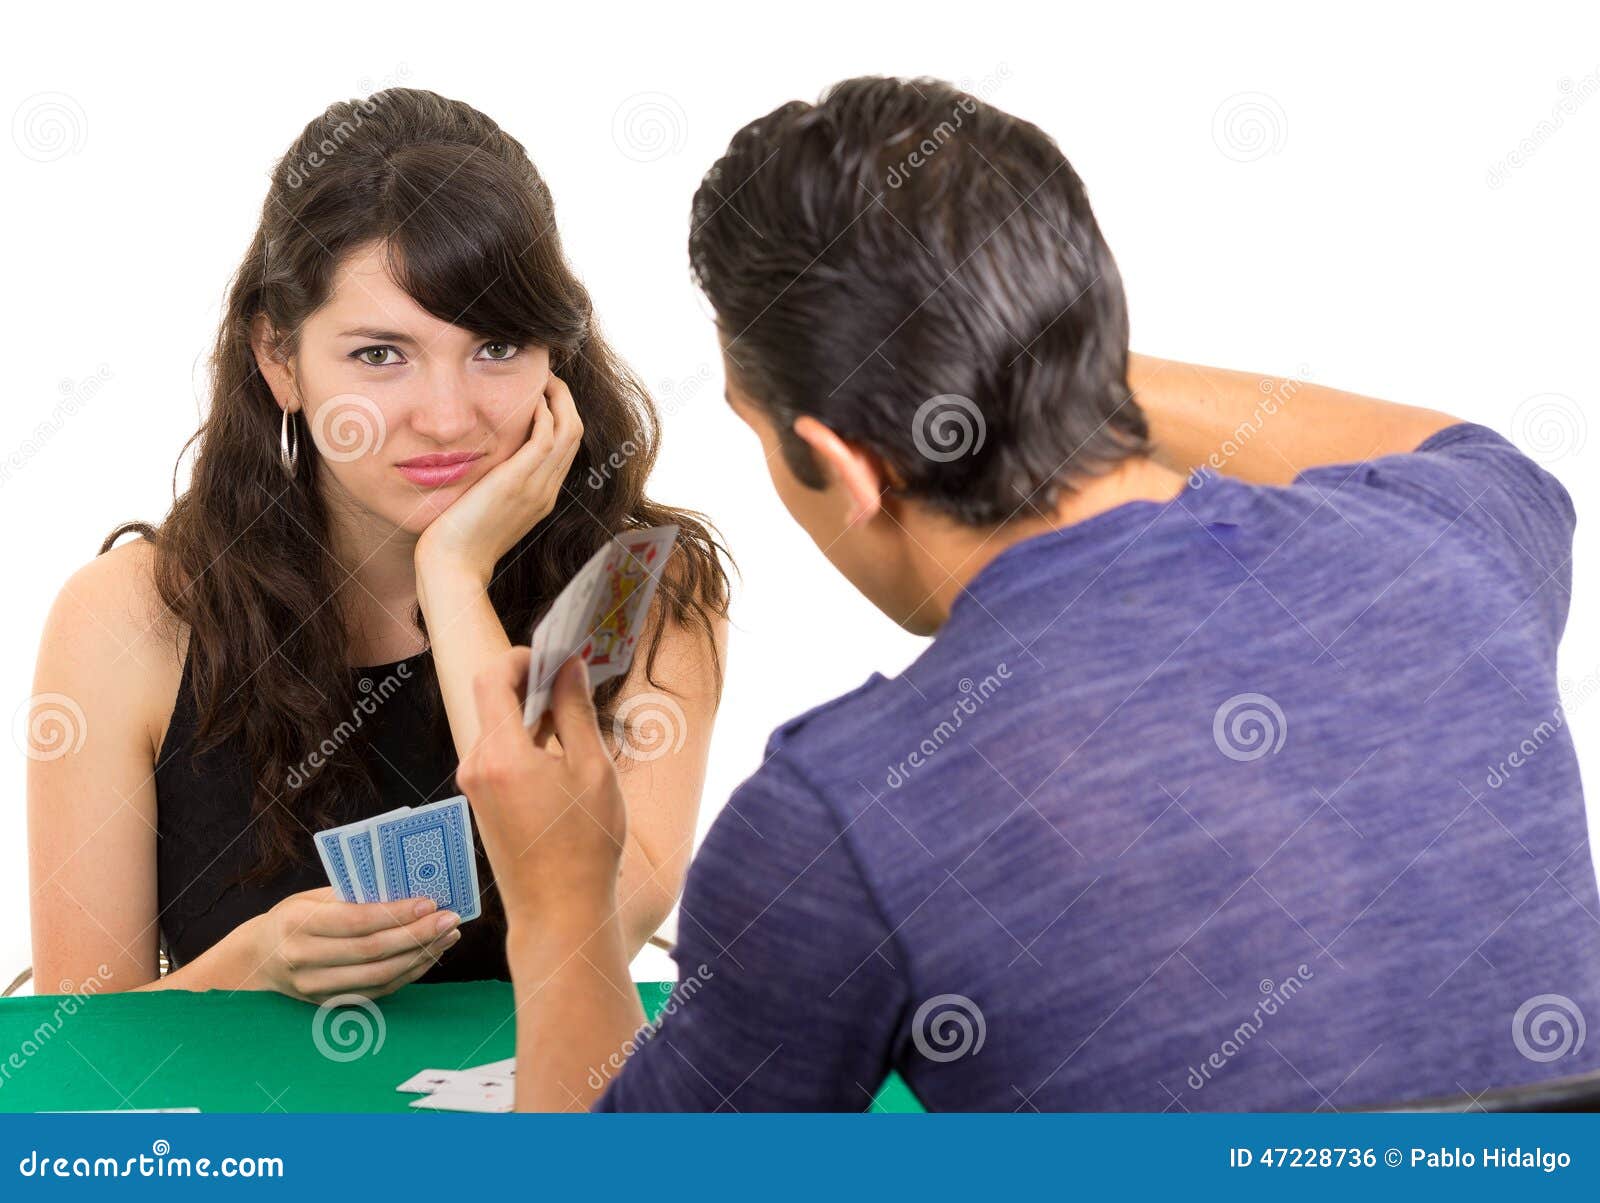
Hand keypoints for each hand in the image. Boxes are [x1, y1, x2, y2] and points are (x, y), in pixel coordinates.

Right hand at [232, 887, 462, 1002]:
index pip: (357, 921)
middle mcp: (304, 959)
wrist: (258, 959)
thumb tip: (408, 888)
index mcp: (298, 924)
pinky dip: (408, 974)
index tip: (430, 903)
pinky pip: (378, 992)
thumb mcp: (312, 898)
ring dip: (420, 956)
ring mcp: (315, 988)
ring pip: (379, 976)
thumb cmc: (294, 918)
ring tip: (447, 936)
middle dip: (418, 935)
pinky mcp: (329, 1004)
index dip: (397, 914)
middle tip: (450, 919)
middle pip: (372, 951)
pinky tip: (429, 955)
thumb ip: (353, 895)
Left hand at [414, 374, 583, 584]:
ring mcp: (537, 487)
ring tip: (544, 379)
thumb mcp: (484, 506)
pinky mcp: (518, 483)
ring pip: (568, 431)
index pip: (565, 447)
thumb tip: (483, 458)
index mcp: (541, 496)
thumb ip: (493, 481)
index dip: (561, 415)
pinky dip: (544, 414)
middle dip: (565, 400)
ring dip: (559, 399)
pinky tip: (530, 400)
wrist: (453, 566)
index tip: (543, 394)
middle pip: (574, 434)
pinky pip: (546, 438)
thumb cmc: (457, 540)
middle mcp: (546, 490)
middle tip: (548, 378)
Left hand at [458, 646, 625, 929]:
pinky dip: (524, 742)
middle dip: (532, 684)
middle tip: (575, 681)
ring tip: (573, 721)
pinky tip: (559, 754)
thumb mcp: (592, 769)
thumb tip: (571, 667)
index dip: (522, 658)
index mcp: (501, 755)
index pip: (492, 678)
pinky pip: (497, 754)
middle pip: (493, 701)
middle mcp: (476, 766)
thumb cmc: (584, 846)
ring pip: (497, 728)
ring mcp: (474, 786)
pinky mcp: (480, 802)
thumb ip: (576, 711)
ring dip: (530, 715)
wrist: (559, 913)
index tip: (556, 656)